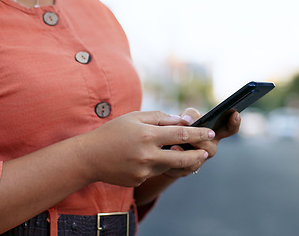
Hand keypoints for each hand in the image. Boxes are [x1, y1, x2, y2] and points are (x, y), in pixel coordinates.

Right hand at [76, 111, 214, 186]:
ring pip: (168, 166)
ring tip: (179, 154)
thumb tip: (182, 120)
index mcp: (147, 135)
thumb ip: (160, 117)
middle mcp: (147, 155)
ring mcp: (143, 171)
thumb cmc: (113, 132)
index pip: (180, 134)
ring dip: (175, 160)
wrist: (89, 157)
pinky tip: (142, 159)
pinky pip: (153, 172)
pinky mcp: (139, 181)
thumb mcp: (135, 117)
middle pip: (182, 158)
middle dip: (197, 155)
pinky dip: (154, 165)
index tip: (209, 132)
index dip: (198, 133)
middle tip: (206, 152)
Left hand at [163, 108, 240, 177]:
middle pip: (210, 147)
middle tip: (193, 136)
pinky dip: (174, 160)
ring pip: (197, 160)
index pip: (230, 128)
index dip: (234, 123)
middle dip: (200, 142)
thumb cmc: (179, 128)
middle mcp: (210, 146)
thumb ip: (189, 115)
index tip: (235, 114)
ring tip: (173, 147)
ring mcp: (201, 159)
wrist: (163, 147)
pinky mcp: (188, 168)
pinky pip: (184, 168)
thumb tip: (186, 121)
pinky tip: (168, 154)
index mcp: (214, 132)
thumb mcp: (185, 117)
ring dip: (186, 153)